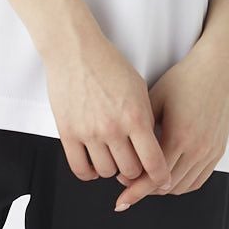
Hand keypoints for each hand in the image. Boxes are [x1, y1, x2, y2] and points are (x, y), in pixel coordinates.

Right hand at [42, 25, 173, 192]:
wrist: (75, 49)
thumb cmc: (107, 63)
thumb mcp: (138, 87)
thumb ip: (146, 118)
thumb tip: (152, 148)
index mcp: (135, 116)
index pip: (154, 163)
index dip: (160, 177)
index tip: (161, 180)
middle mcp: (113, 128)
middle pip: (130, 172)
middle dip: (135, 170)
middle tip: (131, 160)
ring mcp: (89, 132)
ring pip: (106, 172)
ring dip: (112, 168)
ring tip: (111, 155)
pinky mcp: (68, 133)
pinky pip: (80, 169)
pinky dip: (89, 173)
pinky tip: (93, 162)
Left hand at [113, 41, 228, 209]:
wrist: (216, 70)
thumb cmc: (184, 79)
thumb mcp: (155, 97)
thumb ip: (141, 126)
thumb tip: (125, 148)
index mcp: (179, 135)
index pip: (153, 175)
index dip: (134, 190)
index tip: (121, 199)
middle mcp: (197, 148)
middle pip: (166, 186)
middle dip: (145, 190)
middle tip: (128, 184)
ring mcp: (209, 152)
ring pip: (182, 186)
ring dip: (162, 189)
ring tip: (145, 180)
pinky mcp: (217, 152)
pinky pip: (197, 180)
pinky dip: (180, 184)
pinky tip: (167, 177)